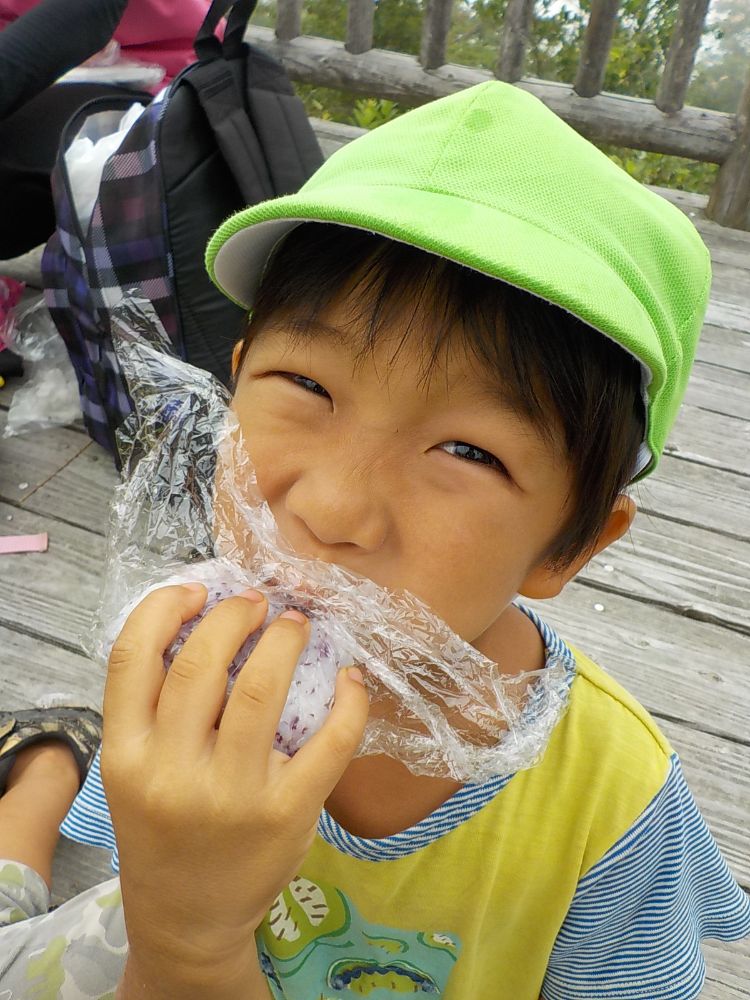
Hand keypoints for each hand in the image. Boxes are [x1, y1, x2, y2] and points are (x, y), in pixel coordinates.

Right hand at [102, 583, 368, 995]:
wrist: (187, 916)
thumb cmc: (163, 828)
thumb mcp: (134, 771)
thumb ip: (155, 707)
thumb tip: (206, 620)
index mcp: (126, 755)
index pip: (131, 658)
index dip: (163, 608)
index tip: (196, 590)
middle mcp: (172, 773)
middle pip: (200, 664)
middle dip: (234, 615)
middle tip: (257, 602)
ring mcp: (231, 795)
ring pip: (261, 689)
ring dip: (285, 641)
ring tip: (297, 625)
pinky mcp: (286, 814)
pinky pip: (328, 742)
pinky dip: (348, 701)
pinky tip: (351, 679)